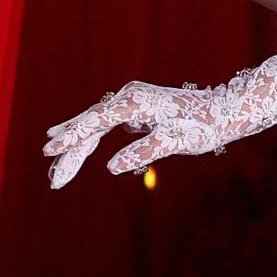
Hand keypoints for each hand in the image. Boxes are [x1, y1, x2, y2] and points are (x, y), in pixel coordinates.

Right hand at [43, 82, 220, 188]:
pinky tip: (75, 144)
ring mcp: (131, 101)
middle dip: (70, 152)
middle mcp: (129, 97)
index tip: (51, 150)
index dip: (72, 137)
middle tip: (54, 180)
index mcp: (136, 102)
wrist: (225, 110)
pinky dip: (90, 138)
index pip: (96, 122)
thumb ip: (143, 152)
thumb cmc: (203, 125)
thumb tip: (112, 168)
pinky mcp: (136, 109)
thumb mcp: (175, 141)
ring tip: (54, 165)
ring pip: (96, 125)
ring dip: (76, 146)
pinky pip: (106, 125)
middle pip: (91, 126)